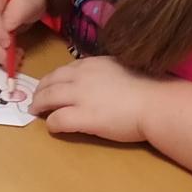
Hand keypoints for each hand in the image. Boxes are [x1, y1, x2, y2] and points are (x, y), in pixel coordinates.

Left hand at [32, 57, 153, 143]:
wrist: (156, 103)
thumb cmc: (148, 87)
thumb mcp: (123, 68)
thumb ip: (107, 72)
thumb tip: (103, 80)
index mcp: (93, 63)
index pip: (65, 69)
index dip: (54, 78)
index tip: (51, 85)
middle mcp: (82, 76)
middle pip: (50, 81)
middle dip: (40, 90)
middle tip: (35, 99)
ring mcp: (80, 96)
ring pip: (48, 98)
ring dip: (39, 105)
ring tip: (35, 111)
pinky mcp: (83, 117)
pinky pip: (57, 119)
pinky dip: (51, 123)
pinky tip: (51, 127)